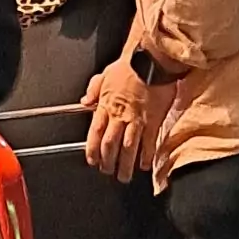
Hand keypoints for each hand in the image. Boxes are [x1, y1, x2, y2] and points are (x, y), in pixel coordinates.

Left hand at [83, 56, 176, 182]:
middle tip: (107, 171)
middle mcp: (119, 115)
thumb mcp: (104, 74)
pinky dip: (146, 156)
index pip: (95, 132)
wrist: (152, 61)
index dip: (92, 149)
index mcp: (106, 105)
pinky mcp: (153, 121)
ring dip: (125, 165)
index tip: (92, 160)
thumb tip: (85, 101)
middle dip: (107, 161)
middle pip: (110, 145)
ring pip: (128, 148)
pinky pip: (148, 142)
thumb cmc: (130, 66)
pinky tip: (144, 165)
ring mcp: (136, 120)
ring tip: (124, 176)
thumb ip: (93, 89)